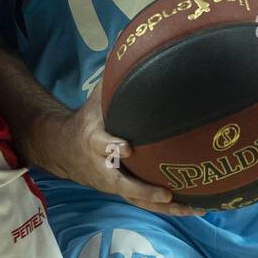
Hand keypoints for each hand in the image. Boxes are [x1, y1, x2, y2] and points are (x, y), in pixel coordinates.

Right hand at [37, 86, 205, 217]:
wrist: (63, 149)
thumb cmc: (88, 119)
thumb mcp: (95, 100)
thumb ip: (115, 81)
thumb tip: (129, 49)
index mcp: (95, 141)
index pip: (103, 145)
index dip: (113, 147)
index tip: (128, 147)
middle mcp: (103, 167)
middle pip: (123, 183)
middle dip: (145, 190)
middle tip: (168, 191)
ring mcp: (112, 183)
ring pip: (137, 199)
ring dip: (164, 205)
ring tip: (194, 207)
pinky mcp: (121, 192)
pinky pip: (144, 203)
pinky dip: (168, 208)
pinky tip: (194, 207)